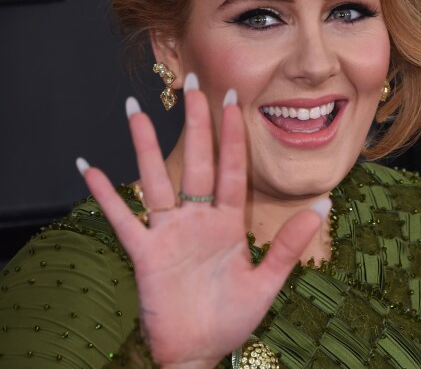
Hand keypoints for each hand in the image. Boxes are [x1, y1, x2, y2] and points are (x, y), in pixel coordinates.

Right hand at [79, 74, 328, 367]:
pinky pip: (123, 220)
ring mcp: (169, 233)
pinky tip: (90, 169)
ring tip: (135, 112)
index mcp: (227, 222)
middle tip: (190, 84)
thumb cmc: (231, 318)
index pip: (230, 168)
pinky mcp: (145, 254)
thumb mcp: (266, 282)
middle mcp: (197, 219)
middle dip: (194, 123)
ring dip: (144, 147)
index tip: (233, 100)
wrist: (198, 353)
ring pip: (155, 180)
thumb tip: (324, 205)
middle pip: (195, 162)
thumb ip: (289, 244)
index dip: (232, 135)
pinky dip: (105, 197)